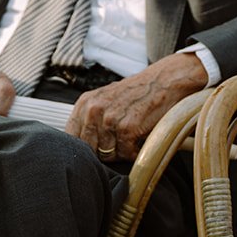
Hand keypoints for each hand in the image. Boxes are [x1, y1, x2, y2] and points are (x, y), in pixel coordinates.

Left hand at [66, 52, 207, 162]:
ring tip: (132, 138)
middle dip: (105, 151)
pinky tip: (141, 140)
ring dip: (121, 152)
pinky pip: (125, 154)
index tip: (99, 148)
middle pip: (89, 149)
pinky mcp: (126, 128)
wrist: (164, 81)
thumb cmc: (137, 93)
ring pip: (107, 154)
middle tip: (120, 143)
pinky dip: (135, 152)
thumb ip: (90, 119)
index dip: (86, 148)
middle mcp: (93, 110)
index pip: (72, 138)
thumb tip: (80, 147)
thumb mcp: (105, 99)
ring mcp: (109, 119)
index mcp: (84, 103)